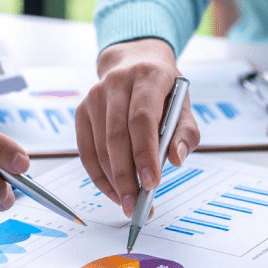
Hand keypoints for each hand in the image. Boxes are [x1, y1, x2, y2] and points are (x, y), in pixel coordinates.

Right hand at [75, 39, 199, 216]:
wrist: (135, 63)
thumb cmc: (164, 91)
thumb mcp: (184, 106)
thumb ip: (185, 133)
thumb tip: (175, 159)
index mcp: (147, 76)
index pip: (142, 118)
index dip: (145, 153)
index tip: (152, 184)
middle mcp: (117, 82)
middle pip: (116, 136)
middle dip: (126, 176)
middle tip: (136, 204)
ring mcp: (95, 95)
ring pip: (100, 146)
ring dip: (113, 180)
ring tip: (128, 202)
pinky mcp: (82, 110)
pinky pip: (86, 150)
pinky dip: (98, 175)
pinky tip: (112, 190)